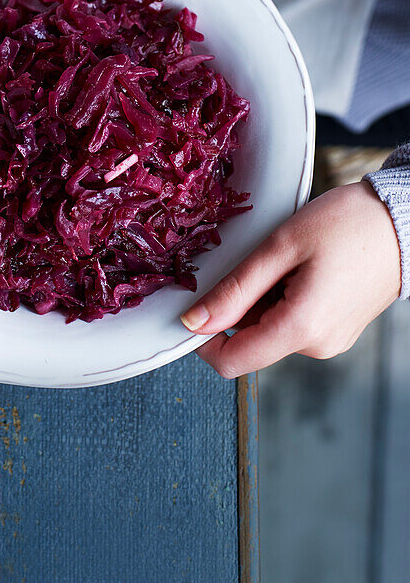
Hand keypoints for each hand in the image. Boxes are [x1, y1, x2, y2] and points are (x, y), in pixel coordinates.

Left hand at [181, 181, 400, 377]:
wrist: (405, 221)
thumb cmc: (348, 225)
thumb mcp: (280, 247)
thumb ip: (234, 290)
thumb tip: (194, 321)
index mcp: (300, 329)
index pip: (230, 361)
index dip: (202, 338)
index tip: (197, 304)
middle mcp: (316, 346)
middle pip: (249, 341)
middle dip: (240, 305)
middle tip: (262, 260)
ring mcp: (328, 342)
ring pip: (269, 329)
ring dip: (263, 298)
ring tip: (289, 260)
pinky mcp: (335, 331)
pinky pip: (292, 323)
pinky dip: (282, 298)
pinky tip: (302, 267)